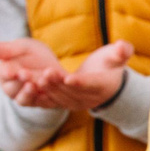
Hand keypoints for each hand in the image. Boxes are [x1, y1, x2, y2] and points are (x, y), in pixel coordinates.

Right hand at [0, 37, 64, 104]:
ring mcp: (26, 97)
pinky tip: (49, 93)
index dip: (8, 73)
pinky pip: (42, 104)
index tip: (12, 71)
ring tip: (36, 83)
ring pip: (25, 100)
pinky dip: (45, 100)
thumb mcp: (18, 48)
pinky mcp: (41, 103)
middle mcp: (12, 89)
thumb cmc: (29, 53)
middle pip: (13, 89)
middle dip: (20, 82)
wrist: (49, 63)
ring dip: (29, 93)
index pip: (3, 74)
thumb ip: (2, 50)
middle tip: (26, 74)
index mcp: (4, 74)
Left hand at [0, 39, 133, 112]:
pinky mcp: (63, 104)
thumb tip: (124, 46)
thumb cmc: (111, 66)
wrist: (106, 85)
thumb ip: (122, 51)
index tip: (68, 77)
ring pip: (57, 97)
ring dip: (43, 88)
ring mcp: (74, 103)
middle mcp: (88, 99)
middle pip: (70, 91)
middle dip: (55, 83)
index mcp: (101, 86)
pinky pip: (49, 101)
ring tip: (30, 76)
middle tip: (43, 72)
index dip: (80, 82)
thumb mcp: (117, 57)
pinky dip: (38, 94)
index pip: (90, 84)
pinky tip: (25, 84)